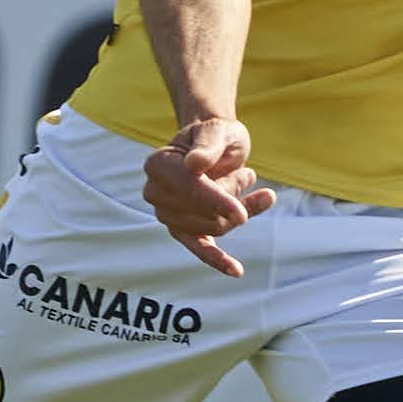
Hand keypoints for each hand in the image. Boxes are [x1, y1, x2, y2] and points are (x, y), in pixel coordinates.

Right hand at [143, 114, 274, 276]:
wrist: (215, 143)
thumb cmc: (216, 134)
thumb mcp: (217, 131)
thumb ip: (207, 147)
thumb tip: (194, 164)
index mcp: (158, 165)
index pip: (189, 189)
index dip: (217, 200)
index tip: (242, 213)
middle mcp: (156, 192)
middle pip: (205, 213)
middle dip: (233, 198)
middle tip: (247, 173)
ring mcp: (168, 214)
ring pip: (215, 227)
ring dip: (240, 208)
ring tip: (245, 179)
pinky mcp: (183, 229)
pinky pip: (200, 249)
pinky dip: (218, 260)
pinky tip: (236, 270)